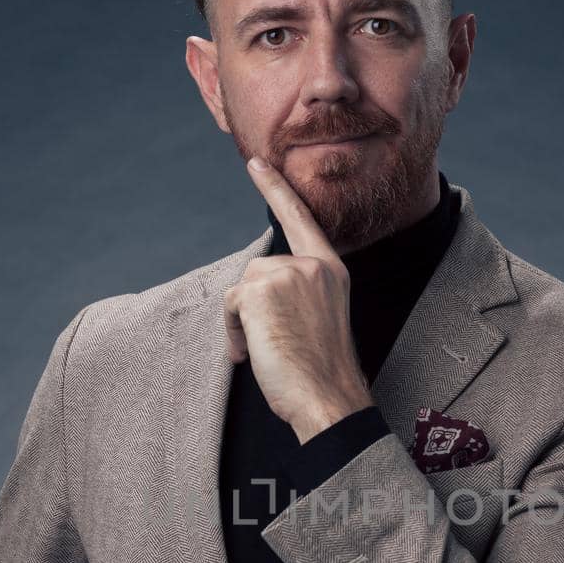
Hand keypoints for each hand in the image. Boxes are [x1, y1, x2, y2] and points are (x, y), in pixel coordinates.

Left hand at [224, 156, 375, 442]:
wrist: (328, 398)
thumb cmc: (321, 372)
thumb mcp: (319, 317)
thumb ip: (299, 290)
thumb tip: (257, 289)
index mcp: (332, 270)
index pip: (300, 219)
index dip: (276, 190)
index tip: (256, 164)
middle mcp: (313, 266)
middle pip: (260, 269)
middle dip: (254, 307)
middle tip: (277, 344)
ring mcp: (288, 274)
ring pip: (244, 287)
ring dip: (244, 323)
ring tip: (268, 351)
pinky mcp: (262, 289)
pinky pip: (232, 304)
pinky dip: (234, 331)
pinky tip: (254, 353)